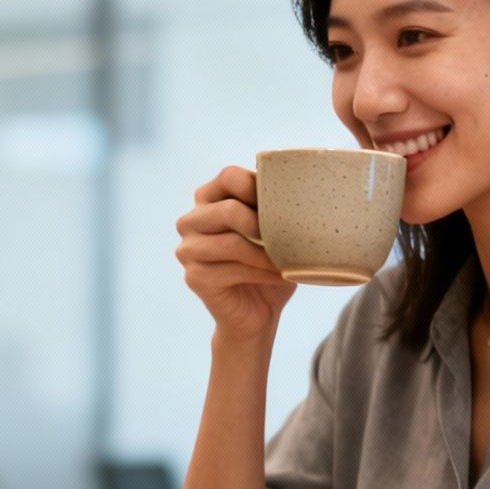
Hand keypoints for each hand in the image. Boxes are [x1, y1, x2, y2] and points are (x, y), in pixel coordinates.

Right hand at [174, 166, 294, 341]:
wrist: (258, 312)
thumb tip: (301, 186)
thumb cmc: (268, 264)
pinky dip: (263, 273)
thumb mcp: (272, 229)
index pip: (229, 176)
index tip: (285, 204)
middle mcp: (190, 221)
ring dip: (266, 253)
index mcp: (207, 198)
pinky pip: (234, 269)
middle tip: (289, 237)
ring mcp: (187, 250)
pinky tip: (280, 276)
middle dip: (264, 224)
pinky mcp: (194, 277)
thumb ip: (274, 206)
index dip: (259, 186)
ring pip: (233, 243)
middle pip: (228, 210)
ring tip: (288, 260)